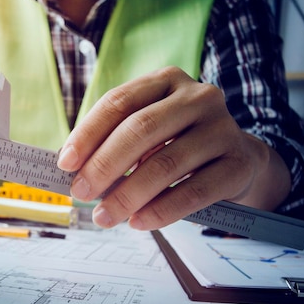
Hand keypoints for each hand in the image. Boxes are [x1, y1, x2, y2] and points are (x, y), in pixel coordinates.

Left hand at [57, 66, 290, 229]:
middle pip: (140, 129)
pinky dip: (162, 210)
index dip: (87, 133)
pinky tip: (139, 222)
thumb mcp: (146, 134)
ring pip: (165, 163)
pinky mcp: (239, 163)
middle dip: (104, 165)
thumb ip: (112, 144)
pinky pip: (195, 191)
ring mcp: (223, 128)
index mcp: (166, 81)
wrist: (237, 160)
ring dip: (128, 195)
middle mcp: (198, 97)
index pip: (119, 102)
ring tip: (105, 217)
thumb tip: (72, 172)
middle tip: (81, 193)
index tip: (65, 163)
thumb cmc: (178, 145)